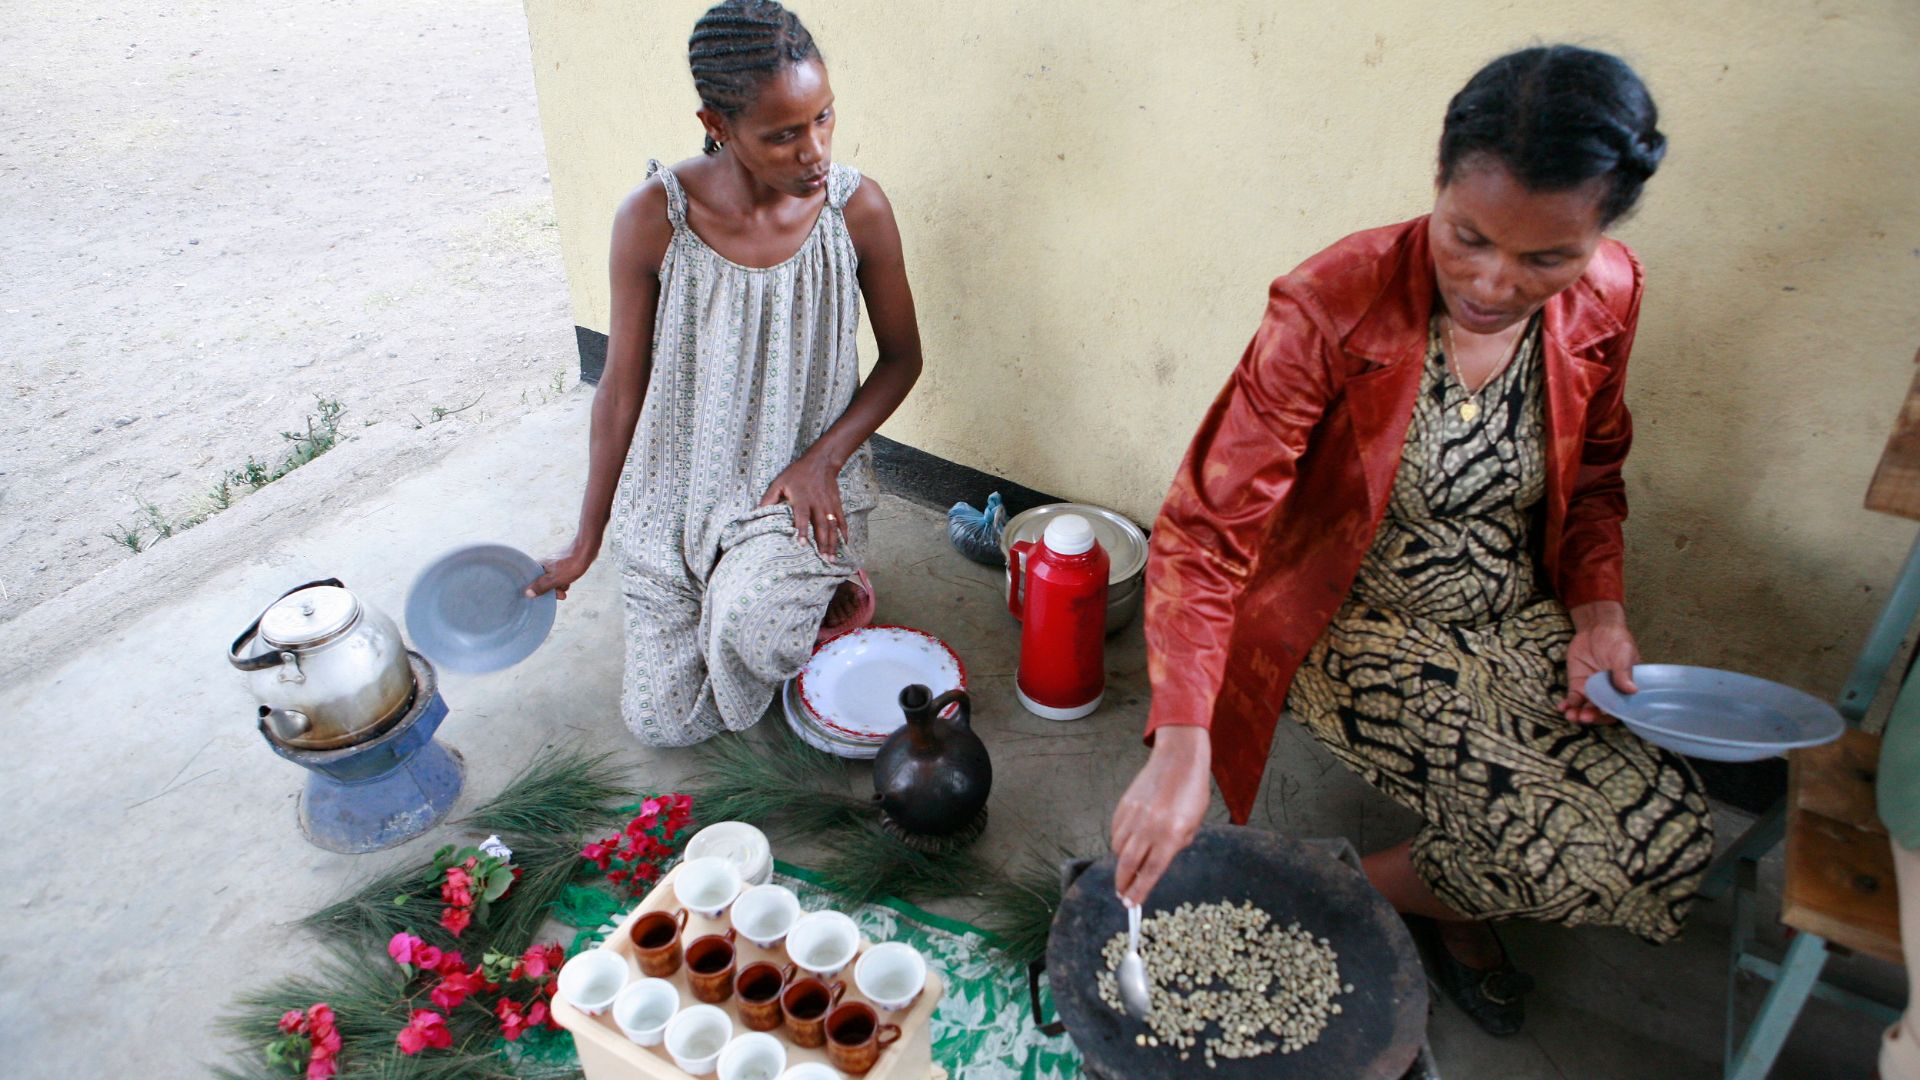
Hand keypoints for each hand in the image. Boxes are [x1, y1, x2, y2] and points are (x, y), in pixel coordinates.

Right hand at [525, 538, 596, 599]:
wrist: (586, 551)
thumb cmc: (570, 565)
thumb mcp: (555, 579)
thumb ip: (541, 587)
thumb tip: (527, 593)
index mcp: (538, 566)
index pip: (532, 582)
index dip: (539, 592)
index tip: (548, 597)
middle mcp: (543, 564)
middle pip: (543, 583)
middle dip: (553, 590)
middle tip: (562, 595)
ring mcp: (552, 564)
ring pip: (552, 580)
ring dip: (560, 585)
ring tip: (567, 584)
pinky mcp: (561, 563)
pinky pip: (559, 575)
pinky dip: (564, 580)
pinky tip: (570, 580)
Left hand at [758, 454, 845, 558]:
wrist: (821, 462)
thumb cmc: (797, 473)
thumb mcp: (779, 482)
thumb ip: (769, 498)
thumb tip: (758, 512)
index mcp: (802, 499)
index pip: (802, 517)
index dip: (803, 530)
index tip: (803, 544)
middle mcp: (817, 504)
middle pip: (821, 525)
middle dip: (822, 543)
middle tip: (822, 559)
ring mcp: (829, 505)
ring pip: (832, 526)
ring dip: (833, 543)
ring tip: (832, 558)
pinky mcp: (836, 505)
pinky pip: (841, 520)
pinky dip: (844, 533)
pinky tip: (845, 544)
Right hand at [1111, 726, 1211, 905]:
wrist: (1178, 759)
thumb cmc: (1192, 792)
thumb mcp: (1192, 825)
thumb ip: (1175, 845)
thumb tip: (1157, 861)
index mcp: (1171, 836)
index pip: (1151, 872)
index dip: (1139, 891)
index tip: (1131, 904)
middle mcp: (1149, 828)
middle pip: (1128, 865)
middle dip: (1123, 884)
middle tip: (1122, 894)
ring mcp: (1134, 816)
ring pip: (1119, 849)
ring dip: (1121, 863)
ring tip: (1127, 869)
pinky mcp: (1124, 805)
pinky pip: (1116, 831)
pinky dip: (1119, 842)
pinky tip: (1126, 844)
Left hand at [1561, 600, 1637, 724]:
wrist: (1597, 627)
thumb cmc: (1617, 641)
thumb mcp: (1624, 655)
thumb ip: (1624, 673)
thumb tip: (1632, 690)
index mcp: (1625, 690)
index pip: (1619, 709)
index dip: (1611, 715)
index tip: (1602, 716)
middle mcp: (1609, 694)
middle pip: (1600, 711)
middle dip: (1591, 717)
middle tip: (1584, 718)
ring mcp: (1592, 691)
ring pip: (1585, 708)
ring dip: (1578, 714)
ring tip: (1571, 716)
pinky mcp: (1577, 685)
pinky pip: (1573, 699)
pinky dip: (1568, 705)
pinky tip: (1562, 708)